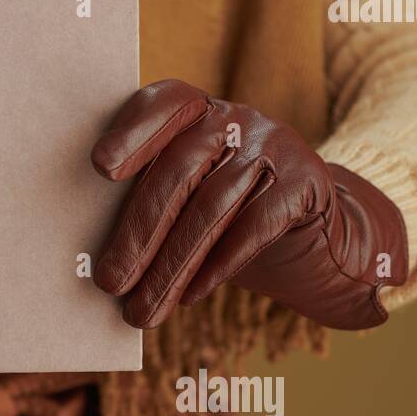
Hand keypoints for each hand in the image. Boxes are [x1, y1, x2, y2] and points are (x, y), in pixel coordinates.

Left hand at [91, 79, 407, 329]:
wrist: (316, 239)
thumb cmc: (228, 222)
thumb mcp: (188, 200)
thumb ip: (151, 202)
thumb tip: (100, 255)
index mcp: (196, 112)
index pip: (162, 105)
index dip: (131, 132)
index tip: (100, 167)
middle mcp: (235, 120)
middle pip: (179, 170)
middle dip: (139, 232)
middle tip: (110, 281)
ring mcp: (275, 146)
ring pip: (212, 206)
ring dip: (171, 265)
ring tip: (143, 309)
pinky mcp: (307, 182)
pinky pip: (255, 225)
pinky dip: (218, 265)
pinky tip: (189, 296)